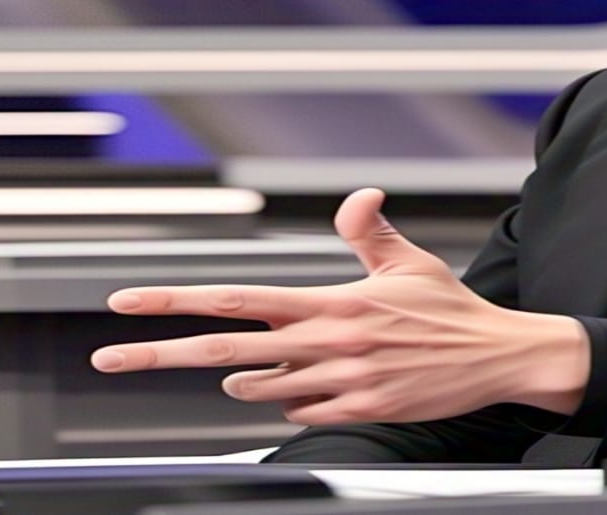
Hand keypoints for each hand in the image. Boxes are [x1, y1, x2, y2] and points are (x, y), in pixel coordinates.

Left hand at [89, 188, 589, 424]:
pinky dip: (300, 399)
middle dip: (158, 354)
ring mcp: (340, 381)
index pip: (237, 297)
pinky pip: (302, 411)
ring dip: (252, 378)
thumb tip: (359, 195)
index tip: (128, 301)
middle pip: (223, 350)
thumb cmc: (450, 309)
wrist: (499, 356)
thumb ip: (369, 230)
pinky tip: (326, 382)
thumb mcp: (408, 262)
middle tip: (108, 356)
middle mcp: (328, 341)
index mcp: (332, 299)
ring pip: (259, 387)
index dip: (176, 299)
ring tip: (275, 363)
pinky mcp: (359, 411)